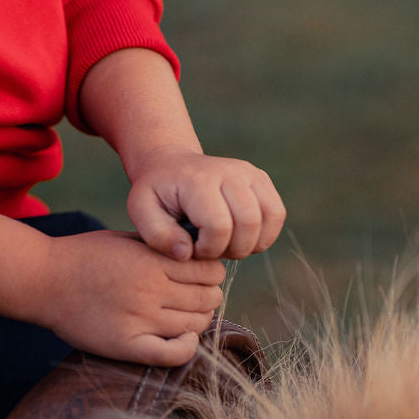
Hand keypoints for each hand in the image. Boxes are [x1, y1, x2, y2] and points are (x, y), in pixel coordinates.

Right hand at [35, 228, 226, 366]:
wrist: (43, 280)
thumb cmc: (83, 256)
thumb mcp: (125, 239)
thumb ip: (160, 247)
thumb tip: (196, 255)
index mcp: (152, 261)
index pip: (208, 270)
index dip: (212, 272)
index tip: (203, 275)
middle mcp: (150, 290)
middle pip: (207, 298)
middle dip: (209, 295)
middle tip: (197, 295)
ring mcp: (139, 320)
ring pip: (195, 325)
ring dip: (199, 320)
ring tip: (186, 315)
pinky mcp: (126, 345)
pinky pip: (173, 354)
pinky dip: (187, 347)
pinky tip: (182, 338)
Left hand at [125, 146, 285, 260]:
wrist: (170, 165)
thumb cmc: (156, 193)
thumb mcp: (141, 212)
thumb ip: (157, 235)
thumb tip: (186, 253)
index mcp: (198, 180)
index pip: (219, 226)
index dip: (208, 249)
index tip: (191, 248)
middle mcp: (229, 171)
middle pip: (248, 223)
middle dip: (231, 249)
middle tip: (210, 248)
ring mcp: (249, 172)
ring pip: (269, 218)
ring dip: (250, 243)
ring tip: (225, 243)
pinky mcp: (261, 178)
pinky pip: (277, 213)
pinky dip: (264, 234)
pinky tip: (240, 237)